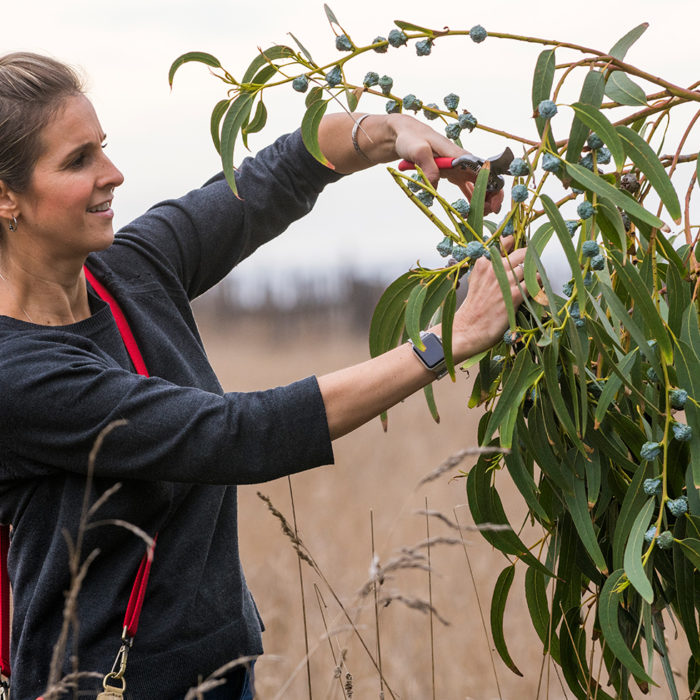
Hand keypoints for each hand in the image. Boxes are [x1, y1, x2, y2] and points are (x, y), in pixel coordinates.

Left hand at [390, 114, 502, 213]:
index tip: (492, 205)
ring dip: (483, 200)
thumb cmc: (411, 138)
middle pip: (486, 180)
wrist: (405, 135)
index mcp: (460, 156)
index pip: (485, 172)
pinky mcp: (453, 173)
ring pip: (479, 185)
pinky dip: (471, 198)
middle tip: (487, 213)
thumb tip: (434, 185)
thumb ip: (427, 165)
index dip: (493, 188)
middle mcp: (463, 162)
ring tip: (479, 216)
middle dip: (492, 197)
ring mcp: (459, 168)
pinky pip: (467, 187)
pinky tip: (468, 212)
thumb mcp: (417, 150)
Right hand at [448, 240, 527, 360]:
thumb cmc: (473, 307)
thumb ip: (488, 265)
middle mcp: (494, 268)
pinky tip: (536, 290)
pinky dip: (539, 285)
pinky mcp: (514, 296)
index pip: (507, 241)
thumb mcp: (476, 279)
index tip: (524, 249)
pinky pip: (535, 283)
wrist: (467, 329)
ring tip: (535, 280)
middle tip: (533, 266)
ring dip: (536, 274)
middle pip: (523, 253)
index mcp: (484, 262)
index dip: (518, 244)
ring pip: (531, 268)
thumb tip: (504, 255)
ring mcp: (505, 281)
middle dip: (531, 259)